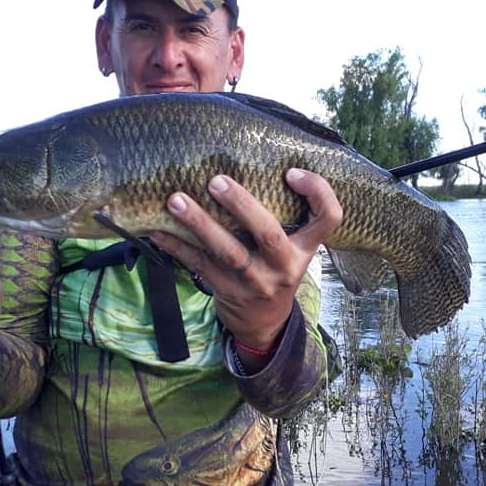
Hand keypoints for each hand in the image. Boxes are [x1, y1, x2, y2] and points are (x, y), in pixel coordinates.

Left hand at [149, 168, 341, 367]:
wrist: (265, 323)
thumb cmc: (275, 269)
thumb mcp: (293, 247)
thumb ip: (284, 216)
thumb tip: (246, 162)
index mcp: (305, 248)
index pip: (329, 218)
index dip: (316, 193)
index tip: (291, 173)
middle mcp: (285, 266)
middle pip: (267, 233)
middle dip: (241, 205)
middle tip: (215, 180)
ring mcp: (255, 282)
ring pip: (227, 252)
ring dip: (199, 224)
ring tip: (176, 200)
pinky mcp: (227, 292)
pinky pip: (199, 266)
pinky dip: (176, 246)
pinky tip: (156, 230)